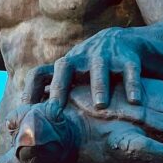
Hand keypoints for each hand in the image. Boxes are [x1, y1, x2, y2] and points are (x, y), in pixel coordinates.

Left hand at [22, 28, 142, 109]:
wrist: (127, 42)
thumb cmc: (94, 67)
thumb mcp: (73, 75)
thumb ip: (54, 91)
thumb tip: (30, 119)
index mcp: (65, 65)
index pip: (40, 73)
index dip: (31, 90)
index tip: (27, 112)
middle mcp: (82, 57)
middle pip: (65, 68)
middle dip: (59, 87)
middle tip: (55, 110)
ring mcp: (105, 56)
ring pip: (99, 69)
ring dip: (99, 86)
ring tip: (100, 106)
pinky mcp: (128, 58)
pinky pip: (130, 72)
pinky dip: (132, 86)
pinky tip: (135, 102)